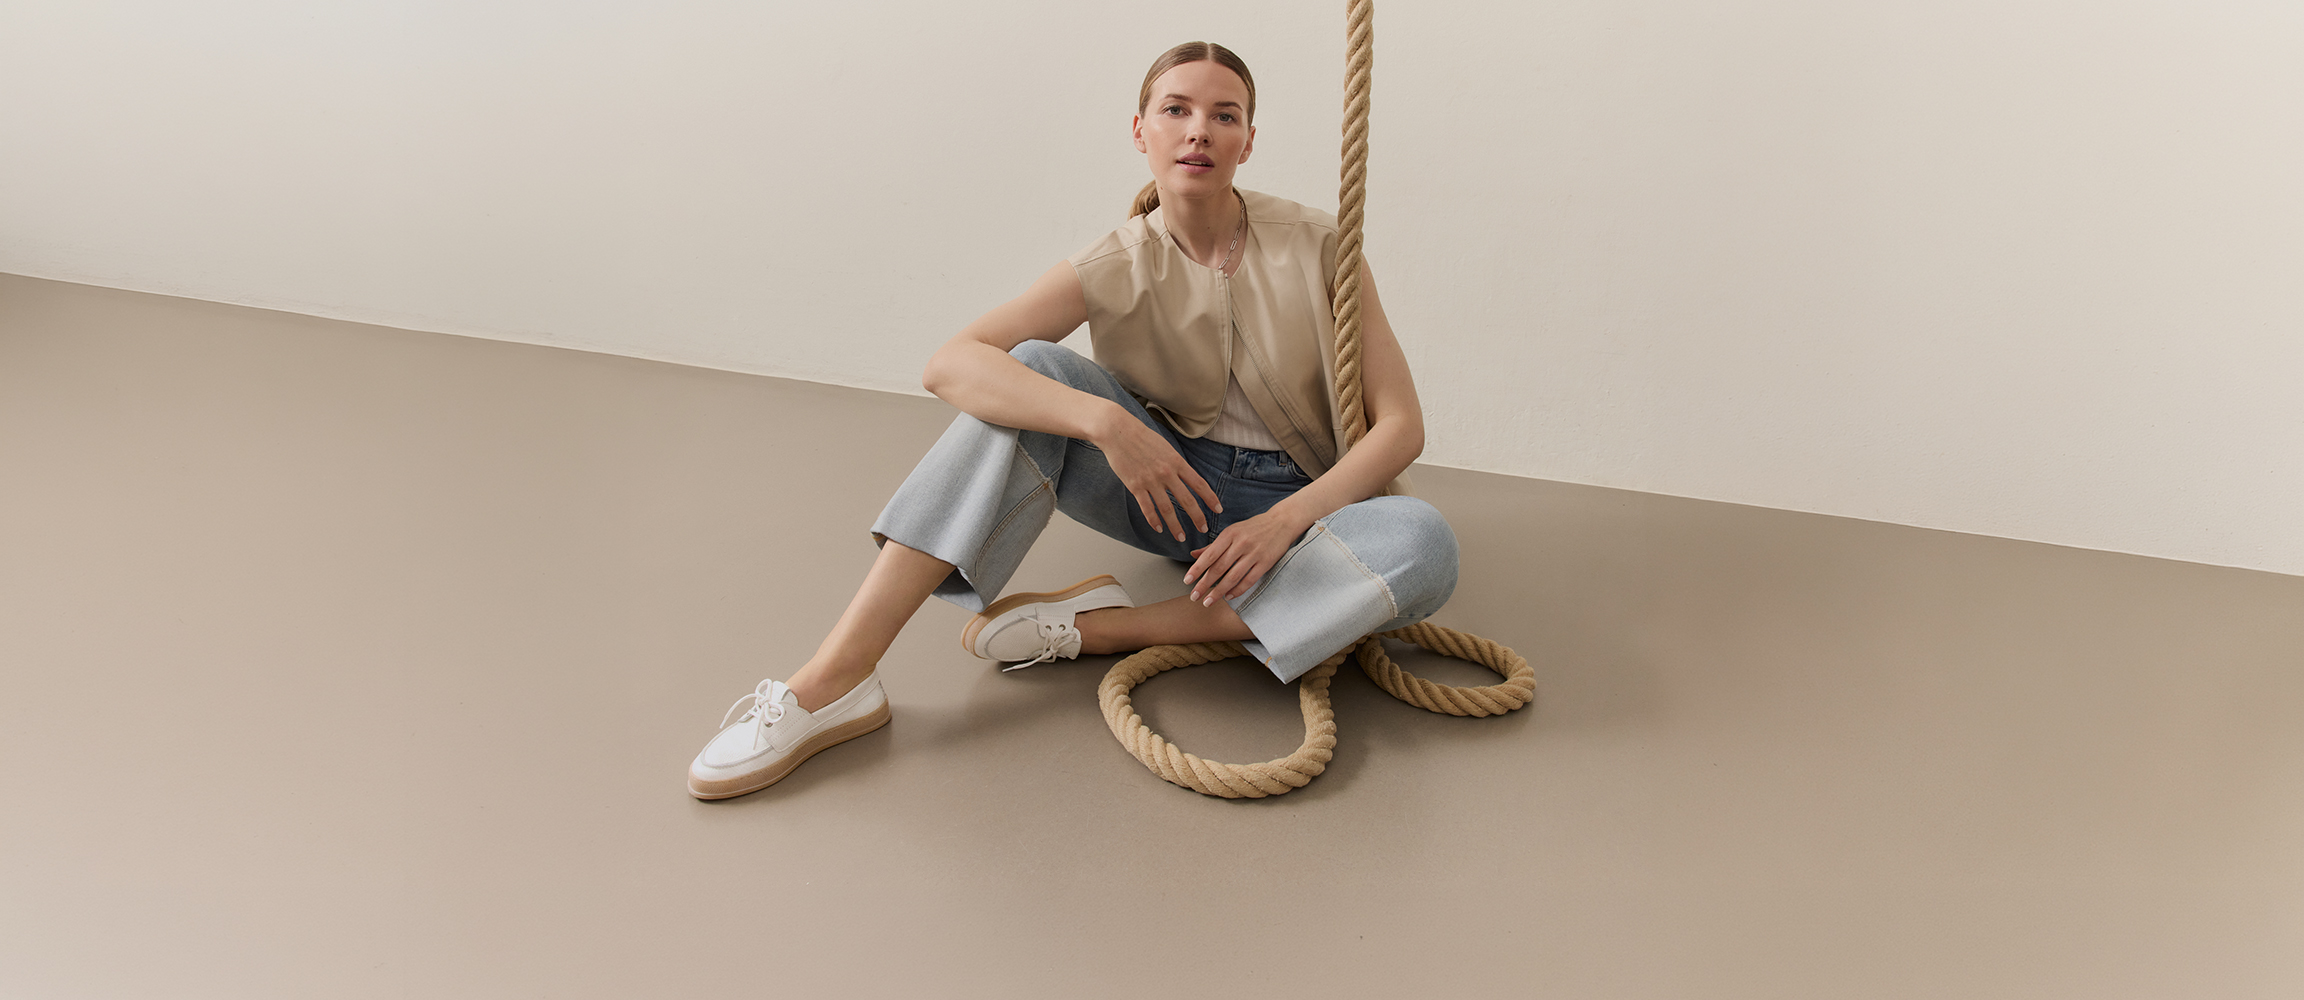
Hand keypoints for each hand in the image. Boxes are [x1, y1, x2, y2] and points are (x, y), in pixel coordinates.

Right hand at [1094, 404, 1221, 541]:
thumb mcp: (1166, 447)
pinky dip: (1154, 520)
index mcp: (1177, 462)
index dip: (1210, 498)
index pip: (1199, 484)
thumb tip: (1187, 476)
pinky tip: (1158, 528)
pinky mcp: (1135, 486)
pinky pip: (1147, 508)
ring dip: (1175, 526)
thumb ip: (1176, 463)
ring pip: (1167, 509)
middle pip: (1187, 500)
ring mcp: (1150, 481)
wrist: (1117, 431)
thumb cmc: (1142, 436)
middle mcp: (1166, 473)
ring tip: (1181, 537)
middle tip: (1204, 529)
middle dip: (1197, 517)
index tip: (1218, 509)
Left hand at [1184, 505, 1314, 605]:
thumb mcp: (1232, 531)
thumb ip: (1213, 545)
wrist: (1282, 522)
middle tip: (1194, 596)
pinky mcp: (1266, 562)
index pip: (1210, 555)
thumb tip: (1193, 555)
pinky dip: (1237, 590)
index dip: (1197, 569)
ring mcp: (1254, 553)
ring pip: (1232, 577)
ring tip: (1208, 602)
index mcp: (1229, 534)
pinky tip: (1228, 596)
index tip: (1186, 581)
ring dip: (1218, 592)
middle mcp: (1240, 543)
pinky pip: (1249, 580)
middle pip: (1219, 568)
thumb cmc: (1254, 527)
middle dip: (1204, 584)